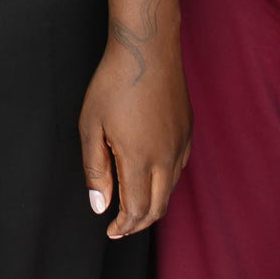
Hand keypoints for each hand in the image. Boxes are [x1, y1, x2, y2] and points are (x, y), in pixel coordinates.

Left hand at [79, 36, 190, 239]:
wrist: (147, 48)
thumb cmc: (114, 82)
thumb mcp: (91, 126)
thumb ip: (96, 170)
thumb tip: (100, 206)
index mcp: (140, 160)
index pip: (136, 210)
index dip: (123, 226)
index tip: (111, 230)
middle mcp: (166, 157)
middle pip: (157, 207)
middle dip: (139, 222)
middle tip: (121, 226)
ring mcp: (180, 143)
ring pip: (170, 188)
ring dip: (153, 202)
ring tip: (133, 203)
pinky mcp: (187, 129)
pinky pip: (179, 166)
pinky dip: (165, 181)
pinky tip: (151, 174)